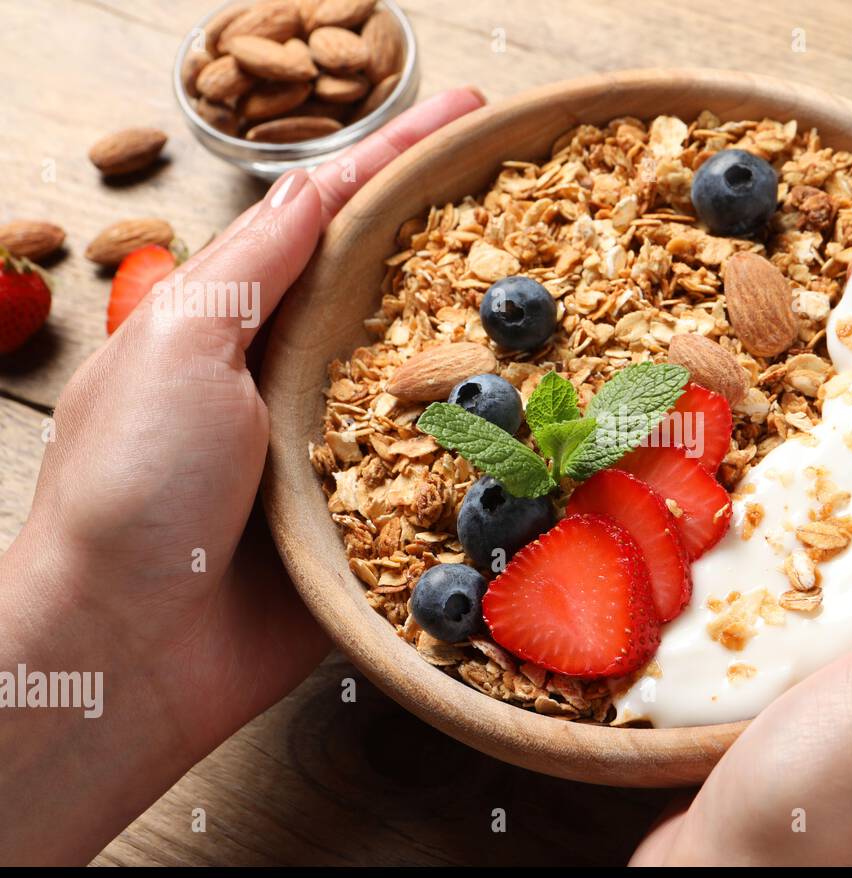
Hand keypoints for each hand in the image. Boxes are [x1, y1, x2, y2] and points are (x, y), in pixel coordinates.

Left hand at [0, 89, 483, 863]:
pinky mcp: (376, 527)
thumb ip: (257, 267)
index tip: (474, 111)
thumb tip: (319, 184)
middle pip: (400, 289)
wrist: (130, 650)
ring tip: (578, 296)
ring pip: (439, 381)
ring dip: (502, 342)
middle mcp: (302, 377)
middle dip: (468, 239)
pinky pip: (451, 478)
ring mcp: (345, 453)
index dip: (404, 158)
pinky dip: (501, 452)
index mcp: (249, 321)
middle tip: (550, 198)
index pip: (337, 216)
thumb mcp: (181, 346)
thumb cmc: (133, 487)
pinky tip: (556, 428)